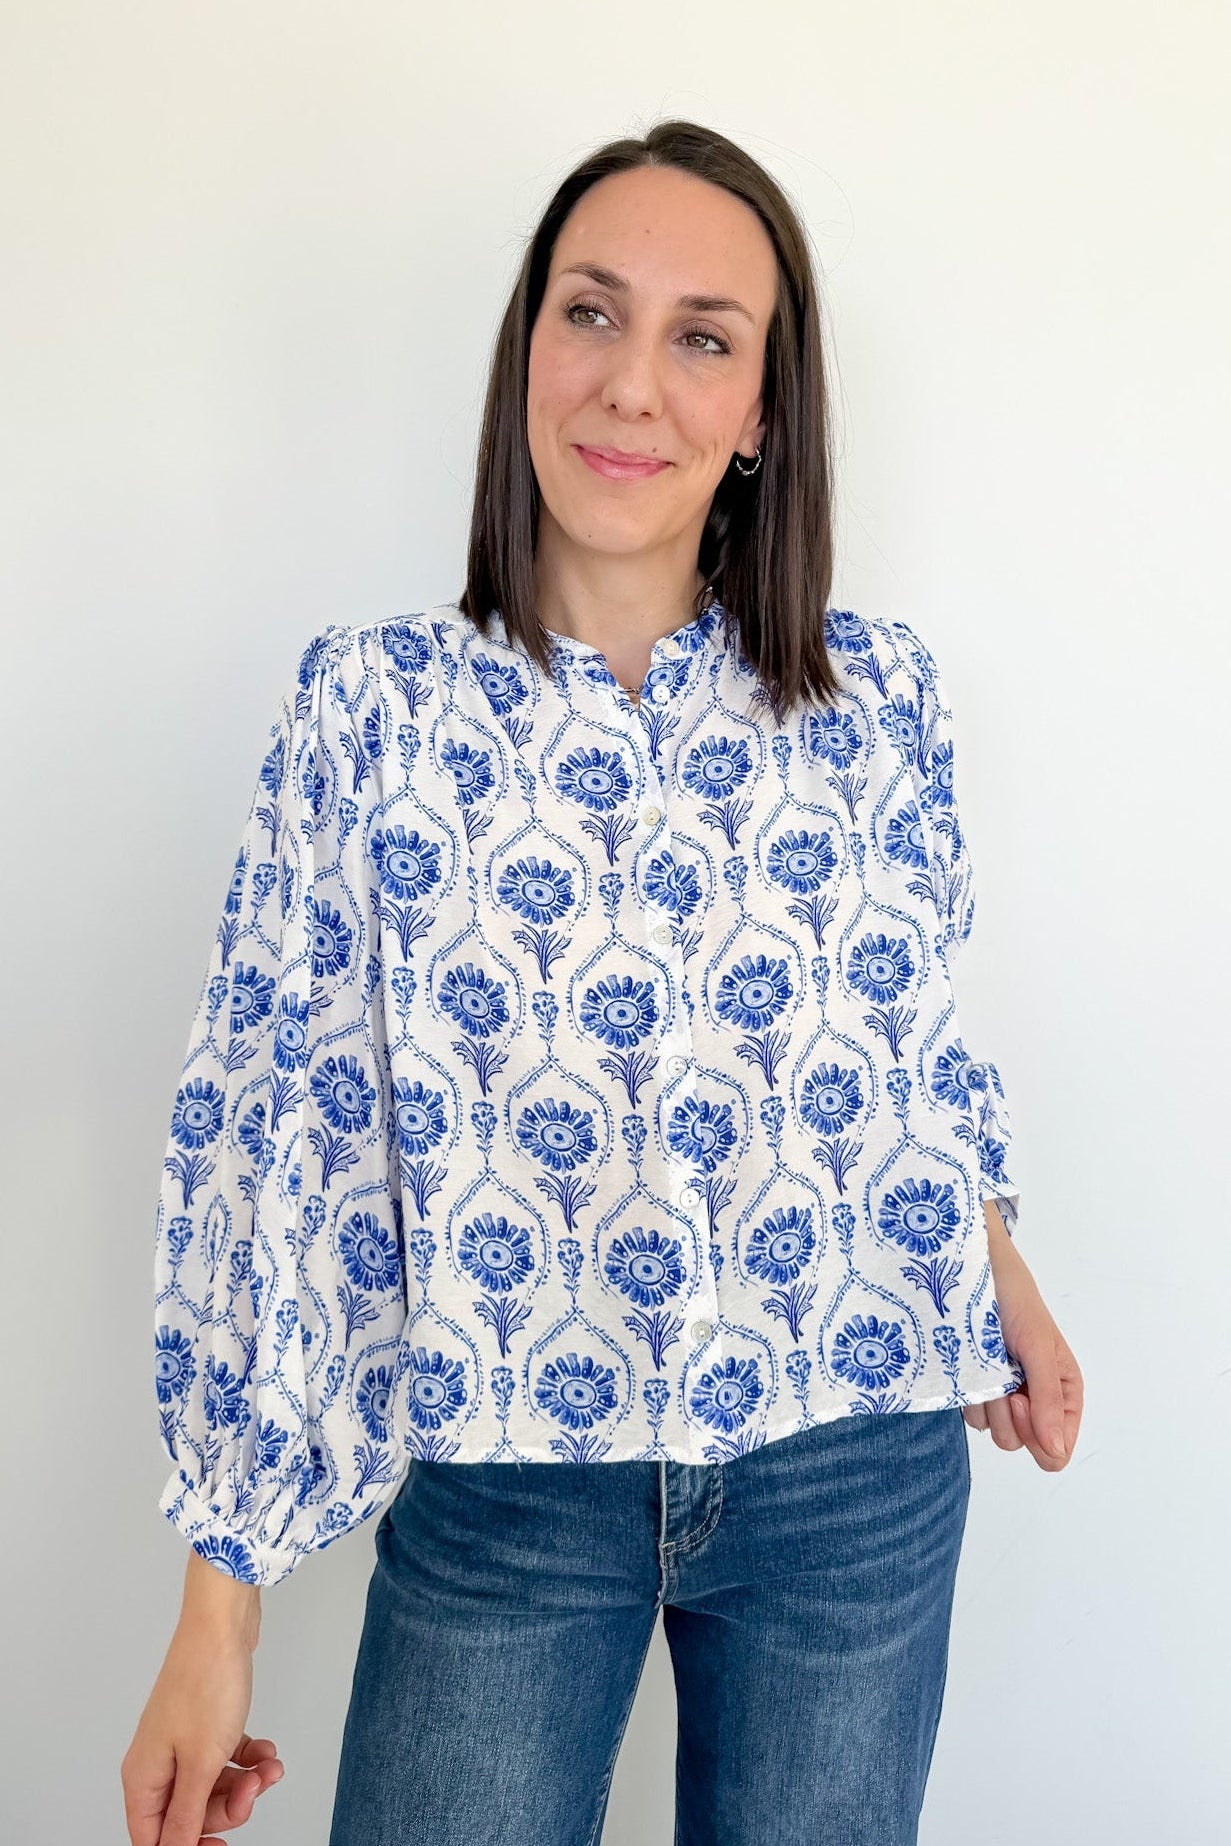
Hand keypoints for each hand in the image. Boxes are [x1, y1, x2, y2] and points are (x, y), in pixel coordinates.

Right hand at [121, 1617, 283, 1843]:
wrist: (223, 1623)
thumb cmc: (206, 1683)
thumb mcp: (200, 1762)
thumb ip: (187, 1815)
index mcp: (144, 1777)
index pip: (154, 1838)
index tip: (221, 1844)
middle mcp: (158, 1761)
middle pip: (189, 1813)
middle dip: (228, 1807)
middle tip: (253, 1790)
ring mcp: (181, 1740)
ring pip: (212, 1785)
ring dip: (245, 1782)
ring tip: (268, 1767)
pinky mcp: (205, 1723)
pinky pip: (225, 1757)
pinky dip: (248, 1758)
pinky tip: (266, 1750)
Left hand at [962, 1204, 1083, 1470]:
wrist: (970, 1271)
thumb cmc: (1013, 1300)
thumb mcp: (1038, 1346)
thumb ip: (1048, 1399)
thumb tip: (1056, 1453)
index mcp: (1063, 1392)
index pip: (1057, 1448)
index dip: (1038, 1435)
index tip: (1021, 1399)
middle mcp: (1035, 1399)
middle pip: (1024, 1445)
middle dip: (1011, 1416)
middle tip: (1003, 1379)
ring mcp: (1003, 1396)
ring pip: (994, 1432)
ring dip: (987, 1402)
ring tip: (986, 1363)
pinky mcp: (974, 1389)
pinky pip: (971, 1415)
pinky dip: (968, 1393)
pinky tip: (970, 1364)